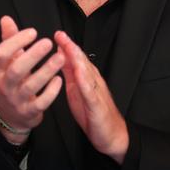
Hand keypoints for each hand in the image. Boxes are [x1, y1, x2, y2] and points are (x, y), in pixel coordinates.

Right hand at [0, 16, 63, 142]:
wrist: (9, 116)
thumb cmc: (11, 82)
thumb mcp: (6, 63)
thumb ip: (8, 40)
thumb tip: (6, 18)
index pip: (1, 54)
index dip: (16, 42)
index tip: (33, 32)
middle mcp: (5, 85)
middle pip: (16, 70)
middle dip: (32, 56)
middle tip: (48, 42)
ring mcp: (17, 100)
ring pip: (30, 86)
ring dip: (46, 71)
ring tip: (61, 57)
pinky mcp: (29, 112)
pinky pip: (41, 102)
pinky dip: (51, 91)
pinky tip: (60, 79)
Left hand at [54, 30, 128, 163]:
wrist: (111, 135)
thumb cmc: (92, 113)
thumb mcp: (76, 90)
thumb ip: (70, 74)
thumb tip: (60, 57)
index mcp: (86, 78)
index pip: (76, 58)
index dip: (67, 46)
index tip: (57, 34)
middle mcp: (93, 81)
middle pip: (82, 61)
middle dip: (70, 47)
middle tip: (60, 34)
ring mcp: (96, 92)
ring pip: (87, 72)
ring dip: (77, 59)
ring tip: (68, 47)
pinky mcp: (97, 105)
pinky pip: (90, 92)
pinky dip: (84, 81)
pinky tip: (78, 73)